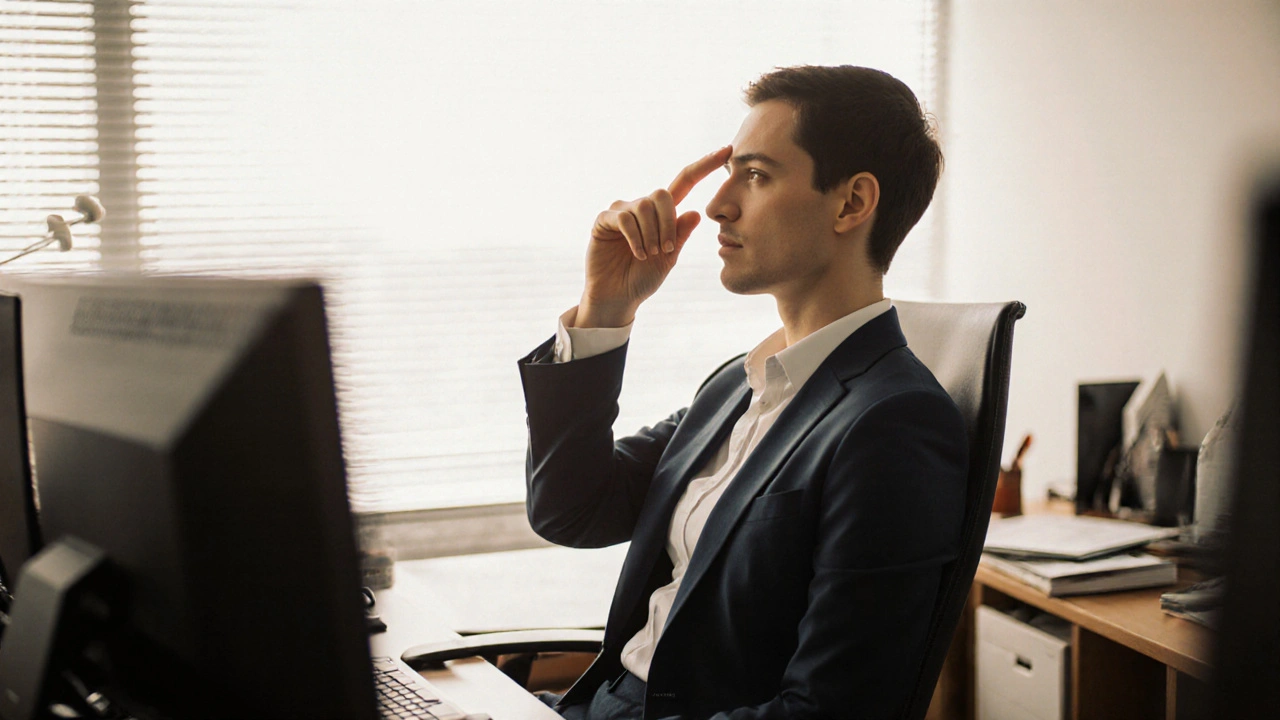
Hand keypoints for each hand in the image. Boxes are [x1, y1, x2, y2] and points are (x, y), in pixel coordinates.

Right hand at [577, 145, 731, 327]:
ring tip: (648, 255)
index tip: (727, 150)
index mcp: (662, 214)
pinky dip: (635, 237)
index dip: (704, 166)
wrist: (618, 297)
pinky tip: (638, 253)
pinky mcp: (603, 220)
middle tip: (665, 249)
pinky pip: (624, 217)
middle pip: (662, 194)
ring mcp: (621, 211)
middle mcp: (641, 207)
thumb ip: (680, 235)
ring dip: (651, 235)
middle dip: (668, 223)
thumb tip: (696, 212)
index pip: (685, 182)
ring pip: (644, 206)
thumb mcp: (669, 258)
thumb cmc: (643, 279)